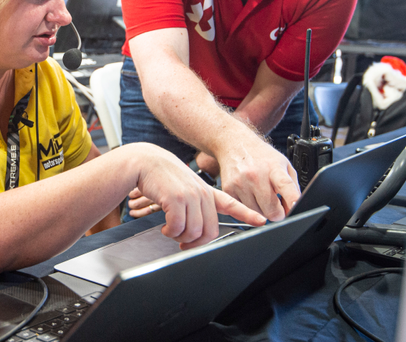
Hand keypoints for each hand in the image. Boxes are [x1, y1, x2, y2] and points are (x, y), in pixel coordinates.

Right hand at [130, 144, 265, 248]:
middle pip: (210, 231)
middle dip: (196, 243)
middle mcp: (202, 193)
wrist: (144, 161)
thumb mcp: (185, 187)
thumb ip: (196, 204)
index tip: (261, 221)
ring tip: (171, 231)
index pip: (232, 203)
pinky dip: (170, 233)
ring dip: (180, 238)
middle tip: (184, 244)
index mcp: (207, 192)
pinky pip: (178, 228)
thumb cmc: (162, 177)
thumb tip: (197, 230)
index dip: (247, 214)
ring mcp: (191, 195)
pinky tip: (165, 227)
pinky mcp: (176, 198)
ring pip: (194, 232)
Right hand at [217, 141, 300, 220]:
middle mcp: (256, 175)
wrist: (236, 144)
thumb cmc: (261, 156)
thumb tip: (293, 208)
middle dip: (277, 213)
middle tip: (276, 206)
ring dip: (261, 211)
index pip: (285, 185)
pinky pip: (242, 211)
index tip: (295, 207)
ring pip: (256, 214)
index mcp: (274, 168)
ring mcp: (240, 183)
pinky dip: (248, 208)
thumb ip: (292, 187)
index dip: (292, 199)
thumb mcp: (283, 164)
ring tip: (260, 196)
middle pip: (271, 210)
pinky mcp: (228, 189)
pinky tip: (249, 195)